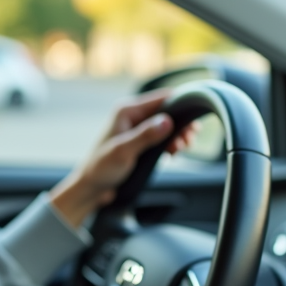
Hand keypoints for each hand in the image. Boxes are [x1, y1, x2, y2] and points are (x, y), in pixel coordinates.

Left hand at [49, 90, 192, 227]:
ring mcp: (137, 128)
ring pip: (167, 125)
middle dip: (182, 125)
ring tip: (181, 149)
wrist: (92, 187)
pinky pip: (162, 136)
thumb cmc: (101, 168)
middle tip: (188, 141)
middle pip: (168, 111)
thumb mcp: (124, 152)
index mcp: (127, 110)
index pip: (162, 98)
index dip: (181, 106)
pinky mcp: (140, 140)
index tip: (194, 121)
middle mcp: (133, 115)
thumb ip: (145, 136)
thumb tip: (167, 121)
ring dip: (178, 136)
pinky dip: (171, 143)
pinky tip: (173, 154)